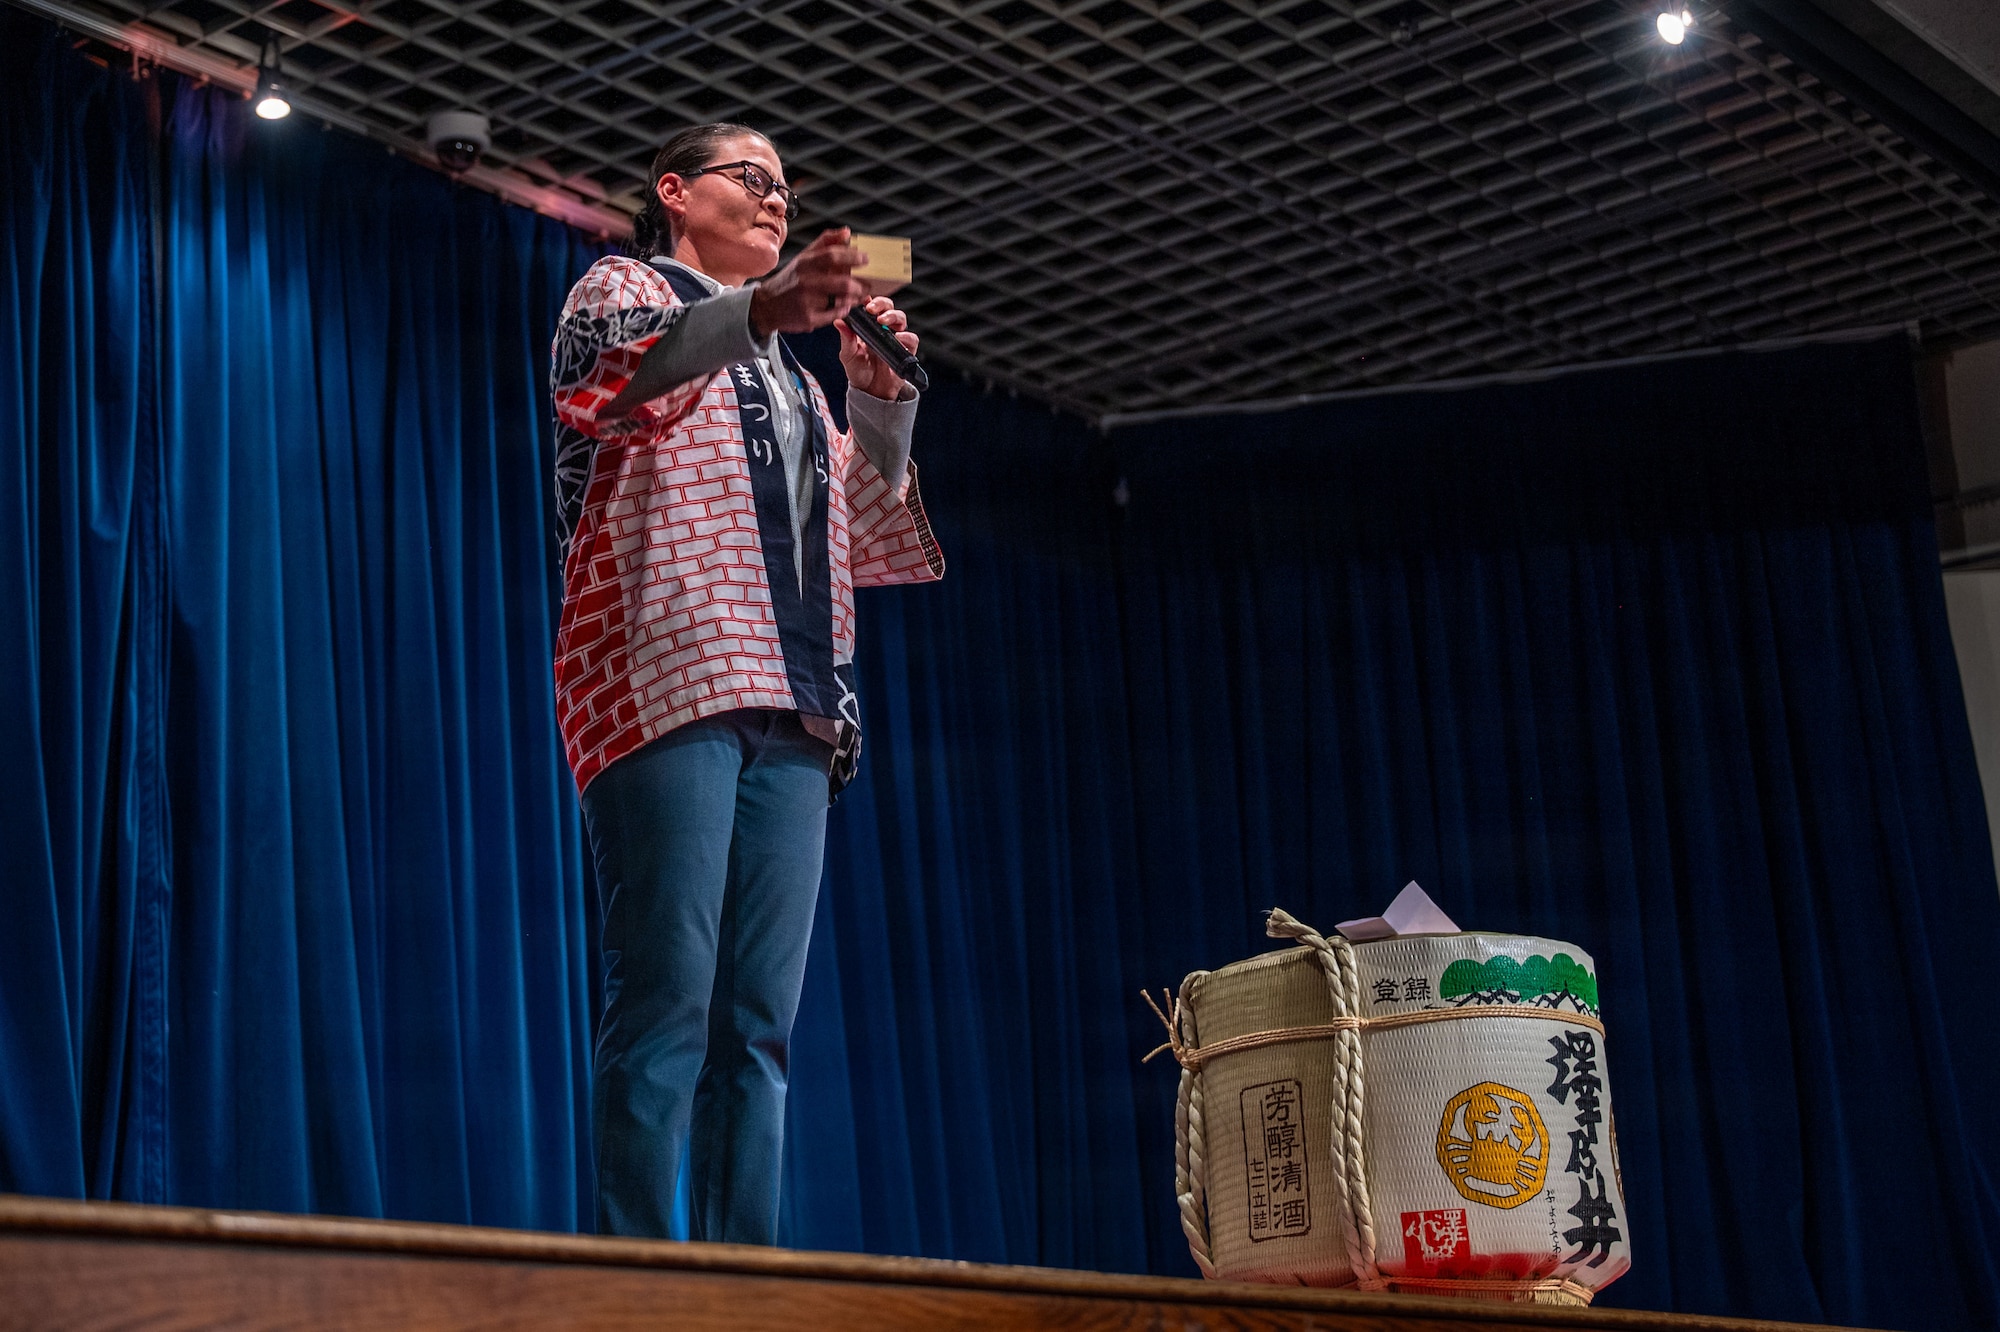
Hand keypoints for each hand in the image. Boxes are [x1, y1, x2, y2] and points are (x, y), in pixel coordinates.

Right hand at [747, 228, 868, 338]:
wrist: (766, 306)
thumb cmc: (790, 280)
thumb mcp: (803, 257)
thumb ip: (825, 243)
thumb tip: (846, 232)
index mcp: (805, 263)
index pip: (832, 256)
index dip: (853, 257)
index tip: (866, 259)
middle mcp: (805, 282)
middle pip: (842, 283)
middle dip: (861, 284)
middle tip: (868, 284)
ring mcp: (807, 302)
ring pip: (841, 300)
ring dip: (854, 298)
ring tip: (859, 295)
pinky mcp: (808, 319)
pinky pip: (835, 315)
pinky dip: (843, 309)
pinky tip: (844, 305)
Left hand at [837, 296, 918, 399]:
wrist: (871, 392)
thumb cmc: (859, 372)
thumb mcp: (848, 355)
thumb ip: (846, 339)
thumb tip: (839, 322)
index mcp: (867, 327)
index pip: (870, 307)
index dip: (868, 300)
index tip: (863, 300)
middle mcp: (883, 329)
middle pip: (888, 307)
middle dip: (882, 304)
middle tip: (872, 309)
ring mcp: (895, 339)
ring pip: (901, 318)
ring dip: (893, 316)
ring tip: (883, 321)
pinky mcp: (905, 351)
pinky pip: (911, 339)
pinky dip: (906, 337)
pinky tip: (898, 338)